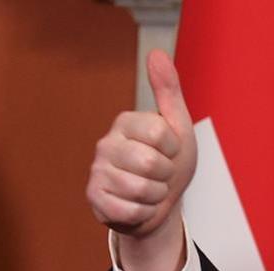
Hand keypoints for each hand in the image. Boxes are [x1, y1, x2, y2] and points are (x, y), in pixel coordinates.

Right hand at [86, 50, 196, 242]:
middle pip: (151, 163)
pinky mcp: (94, 198)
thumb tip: (156, 53)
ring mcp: (97, 171)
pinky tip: (138, 205)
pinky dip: (143, 213)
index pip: (161, 134)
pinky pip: (130, 211)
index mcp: (127, 122)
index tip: (170, 152)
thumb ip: (168, 91)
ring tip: (151, 190)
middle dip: (166, 176)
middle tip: (160, 174)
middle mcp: (106, 143)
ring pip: (141, 190)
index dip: (175, 150)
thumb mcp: (178, 127)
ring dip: (156, 196)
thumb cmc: (170, 164)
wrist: (161, 205)